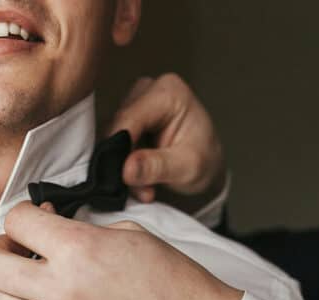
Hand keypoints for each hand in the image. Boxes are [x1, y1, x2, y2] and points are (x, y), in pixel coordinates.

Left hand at [0, 202, 240, 299]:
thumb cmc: (170, 281)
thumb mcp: (129, 234)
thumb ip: (79, 230)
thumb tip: (46, 228)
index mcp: (79, 250)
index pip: (15, 221)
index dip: (22, 217)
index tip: (33, 222)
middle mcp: (61, 290)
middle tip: (17, 251)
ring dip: (8, 289)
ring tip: (30, 286)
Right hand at [109, 74, 225, 210]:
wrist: (207, 166)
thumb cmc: (204, 160)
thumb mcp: (187, 168)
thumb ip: (157, 167)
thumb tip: (127, 169)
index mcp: (168, 92)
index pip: (130, 117)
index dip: (120, 148)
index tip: (123, 176)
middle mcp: (148, 90)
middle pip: (118, 126)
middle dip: (124, 161)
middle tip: (140, 189)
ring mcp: (135, 103)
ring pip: (112, 136)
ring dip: (122, 166)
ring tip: (143, 188)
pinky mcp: (126, 119)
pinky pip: (112, 142)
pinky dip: (121, 164)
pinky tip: (137, 179)